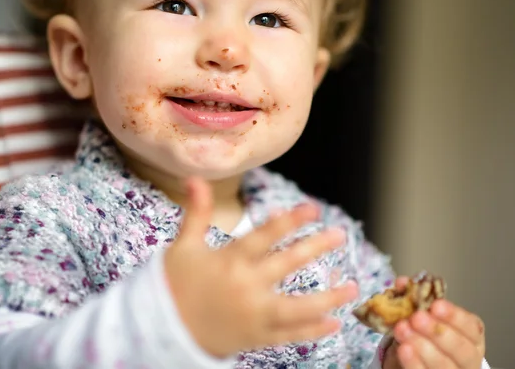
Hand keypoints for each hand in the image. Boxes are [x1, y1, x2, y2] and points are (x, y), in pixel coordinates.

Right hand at [164, 177, 357, 357]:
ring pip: (297, 308)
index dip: (289, 220)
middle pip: (287, 265)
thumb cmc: (173, 285)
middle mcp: (245, 287)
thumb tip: (195, 177)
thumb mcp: (183, 246)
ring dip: (328, 298)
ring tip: (353, 287)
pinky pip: (289, 336)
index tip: (312, 208)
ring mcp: (253, 316)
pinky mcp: (255, 338)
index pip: (264, 236)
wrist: (161, 330)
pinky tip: (334, 323)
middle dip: (315, 247)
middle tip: (340, 234)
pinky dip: (312, 331)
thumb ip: (196, 212)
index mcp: (228, 261)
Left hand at [383, 277, 485, 368]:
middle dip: (437, 332)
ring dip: (423, 348)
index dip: (454, 316)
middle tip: (416, 318)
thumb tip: (402, 282)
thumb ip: (414, 297)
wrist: (416, 359)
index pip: (471, 327)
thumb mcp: (425, 314)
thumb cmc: (426, 333)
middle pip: (461, 349)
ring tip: (402, 330)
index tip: (436, 305)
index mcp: (472, 337)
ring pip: (445, 366)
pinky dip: (414, 363)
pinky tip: (403, 349)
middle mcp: (468, 358)